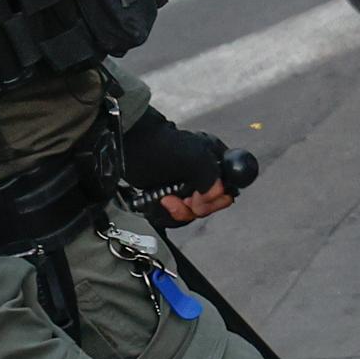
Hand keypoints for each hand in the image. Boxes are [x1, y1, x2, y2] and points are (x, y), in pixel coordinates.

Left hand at [120, 109, 247, 224]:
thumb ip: (210, 176)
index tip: (199, 198)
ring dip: (179, 211)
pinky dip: (168, 212)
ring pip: (193, 211)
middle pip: (212, 204)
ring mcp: (187, 185)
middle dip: (195, 206)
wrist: (129, 145)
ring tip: (167, 199)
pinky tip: (161, 200)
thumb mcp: (191, 156)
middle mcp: (204, 174)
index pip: (230, 187)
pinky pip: (177, 214)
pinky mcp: (171, 194)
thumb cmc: (157, 145)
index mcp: (215, 160)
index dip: (217, 198)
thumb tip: (215, 195)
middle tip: (181, 198)